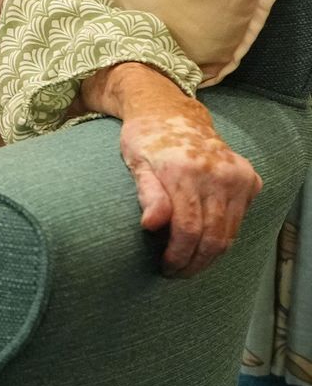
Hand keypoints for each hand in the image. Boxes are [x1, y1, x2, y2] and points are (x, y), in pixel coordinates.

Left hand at [119, 101, 262, 276]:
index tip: (166, 267)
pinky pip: (239, 220)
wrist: (173, 113)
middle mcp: (218, 174)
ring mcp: (238, 176)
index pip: (187, 229)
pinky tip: (205, 242)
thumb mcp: (136, 162)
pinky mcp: (250, 179)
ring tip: (190, 264)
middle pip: (212, 237)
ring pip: (230, 233)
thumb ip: (147, 194)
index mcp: (185, 171)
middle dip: (194, 262)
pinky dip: (224, 236)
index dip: (178, 255)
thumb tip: (151, 225)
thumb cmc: (146, 140)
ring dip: (210, 255)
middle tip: (177, 272)